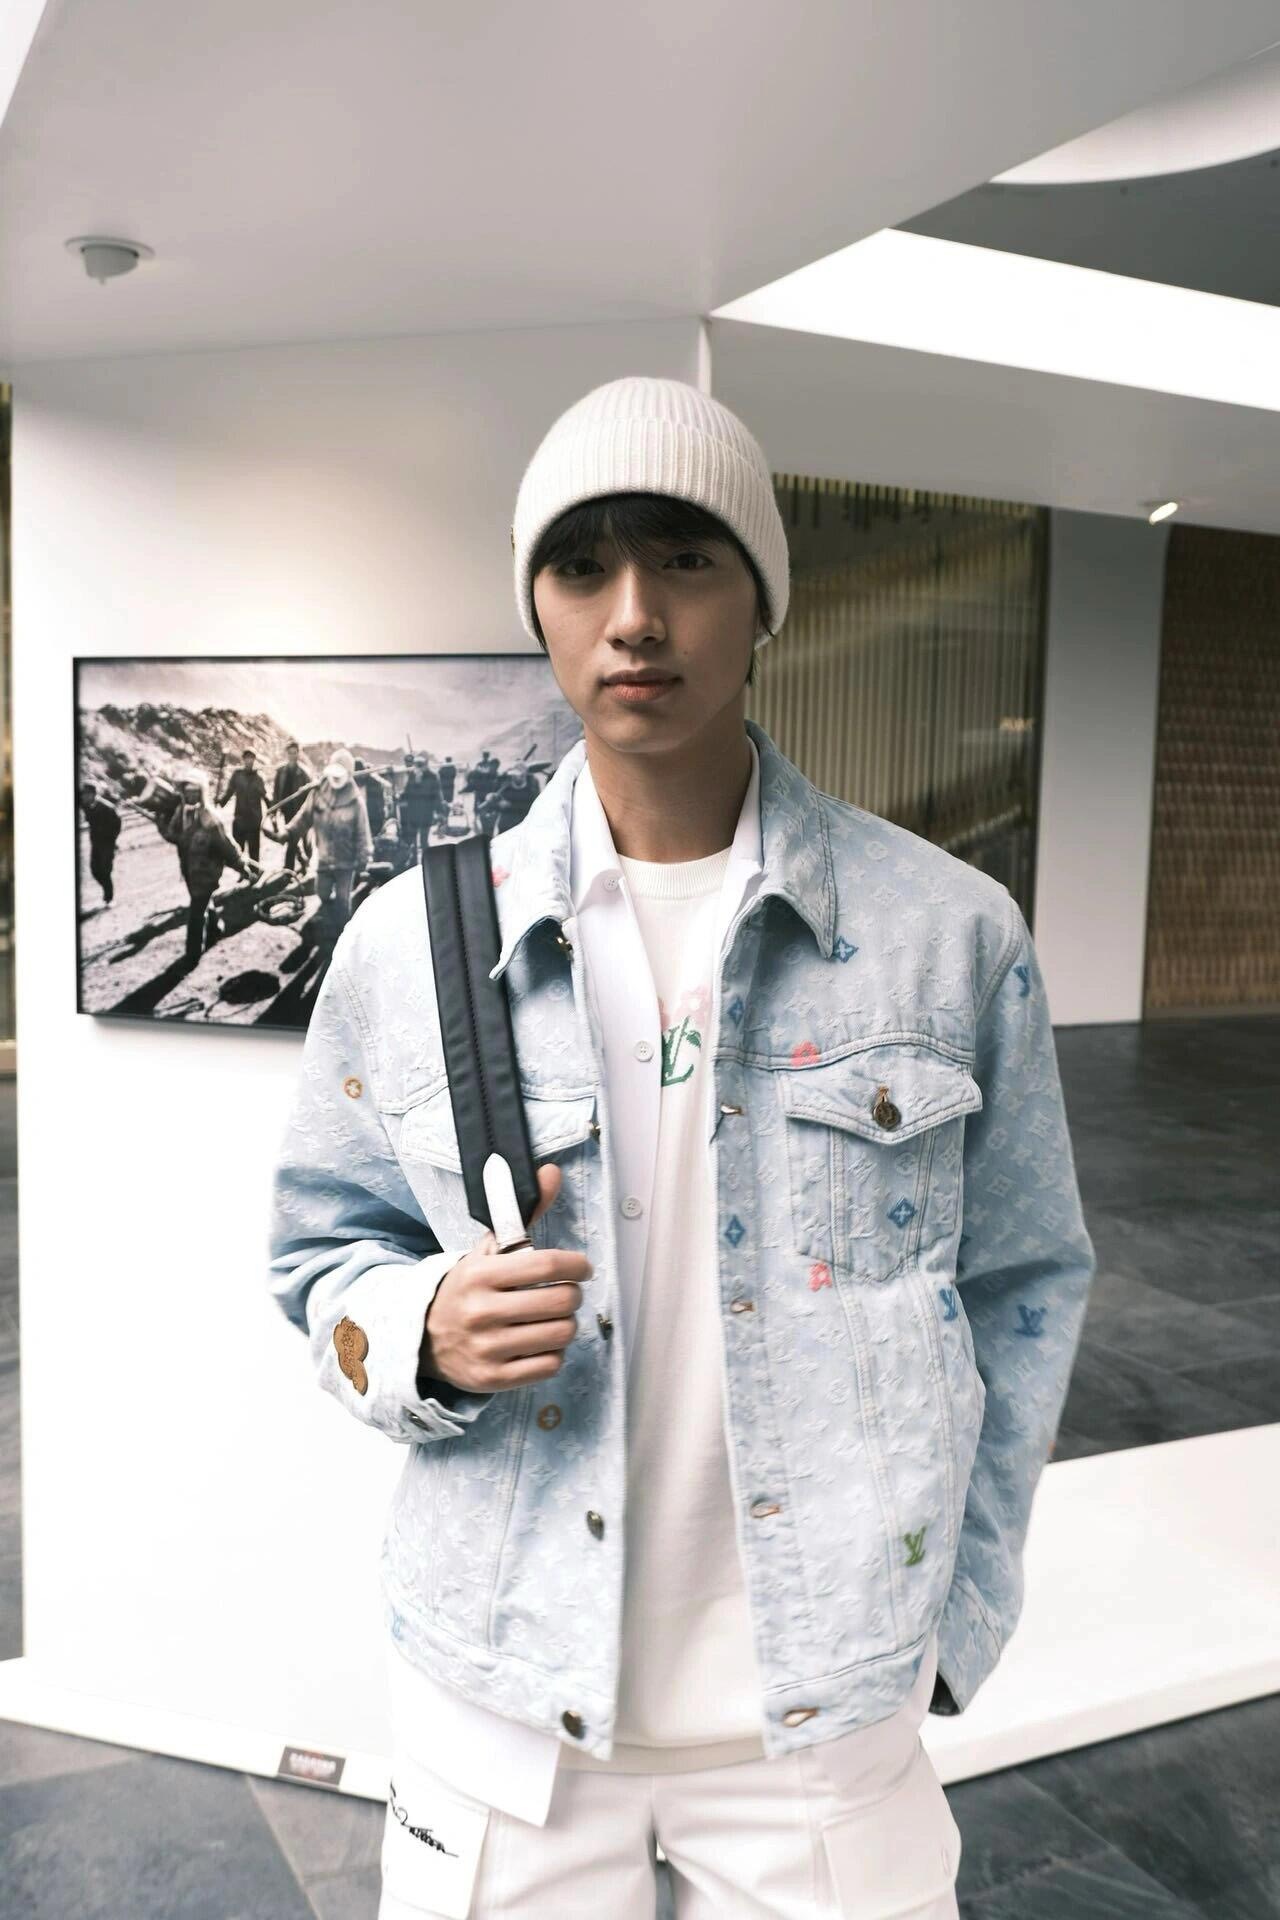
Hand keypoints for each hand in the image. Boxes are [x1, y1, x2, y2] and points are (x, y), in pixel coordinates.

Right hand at [419, 1165, 591, 1393]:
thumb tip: (552, 1171)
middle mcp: (482, 1311)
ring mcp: (487, 1348)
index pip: (548, 1265)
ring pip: (561, 1334)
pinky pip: (550, 1364)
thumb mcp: (488, 1249)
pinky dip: (554, 1352)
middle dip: (573, 1294)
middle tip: (566, 1292)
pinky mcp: (493, 1378)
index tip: (582, 1267)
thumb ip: (523, 1213)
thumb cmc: (468, 1287)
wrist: (424, 1336)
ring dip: (566, 1323)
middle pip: (561, 1301)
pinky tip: (541, 1341)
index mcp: (481, 1273)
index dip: (577, 1265)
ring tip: (553, 1317)